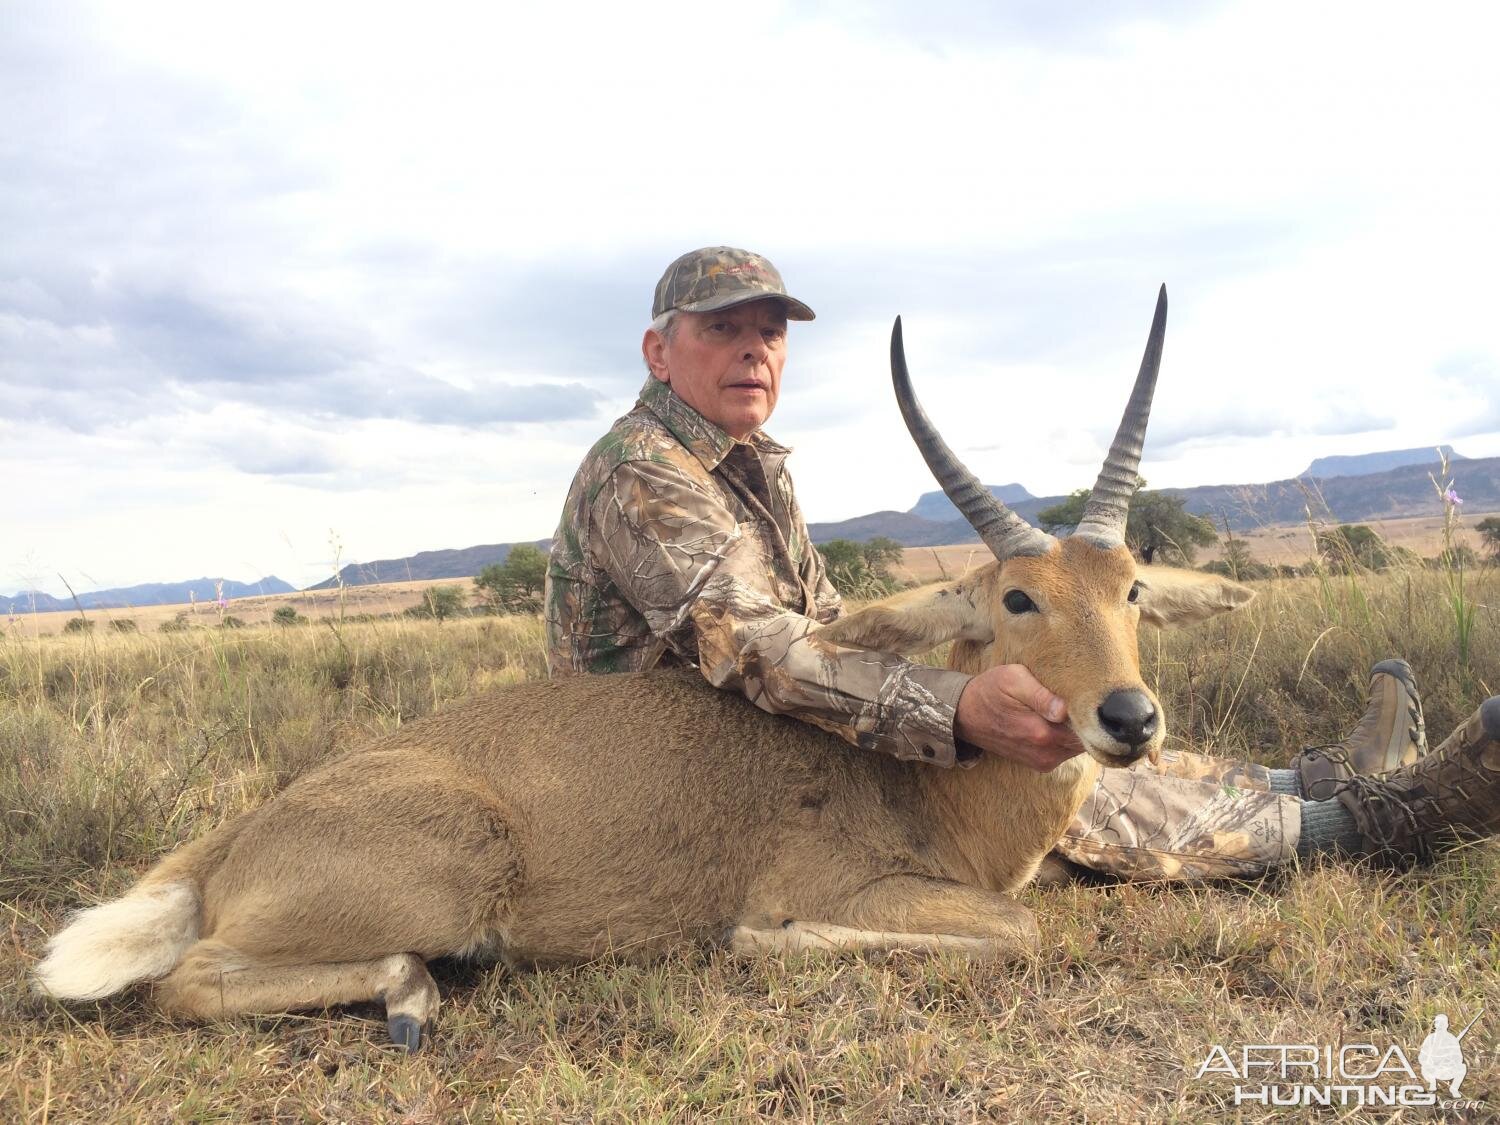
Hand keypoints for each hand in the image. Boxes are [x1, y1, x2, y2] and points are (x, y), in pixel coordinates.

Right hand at [954, 664, 1084, 771]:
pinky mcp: (1040, 764)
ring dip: (1077, 731)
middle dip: (1089, 722)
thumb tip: (1065, 709)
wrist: (964, 715)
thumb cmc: (990, 690)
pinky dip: (1066, 738)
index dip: (1094, 713)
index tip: (1094, 697)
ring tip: (1069, 708)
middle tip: (1085, 699)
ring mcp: (1043, 761)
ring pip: (1077, 747)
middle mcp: (1046, 753)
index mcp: (1042, 732)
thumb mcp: (1012, 679)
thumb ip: (1041, 695)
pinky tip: (1056, 721)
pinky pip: (1065, 752)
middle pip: (1086, 740)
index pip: (1088, 729)